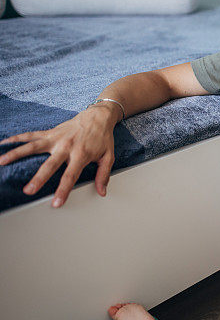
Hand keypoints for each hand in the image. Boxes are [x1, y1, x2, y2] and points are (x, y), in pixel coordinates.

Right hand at [0, 104, 118, 206]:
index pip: (70, 176)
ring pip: (33, 146)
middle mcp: (66, 146)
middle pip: (50, 164)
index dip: (63, 190)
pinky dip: (16, 138)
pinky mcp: (49, 132)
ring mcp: (55, 138)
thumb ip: (103, 175)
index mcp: (81, 154)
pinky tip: (3, 143)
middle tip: (28, 190)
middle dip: (39, 178)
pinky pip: (30, 135)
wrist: (98, 117)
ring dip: (17, 154)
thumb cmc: (102, 138)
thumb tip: (102, 192)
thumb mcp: (108, 157)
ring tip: (2, 161)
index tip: (56, 203)